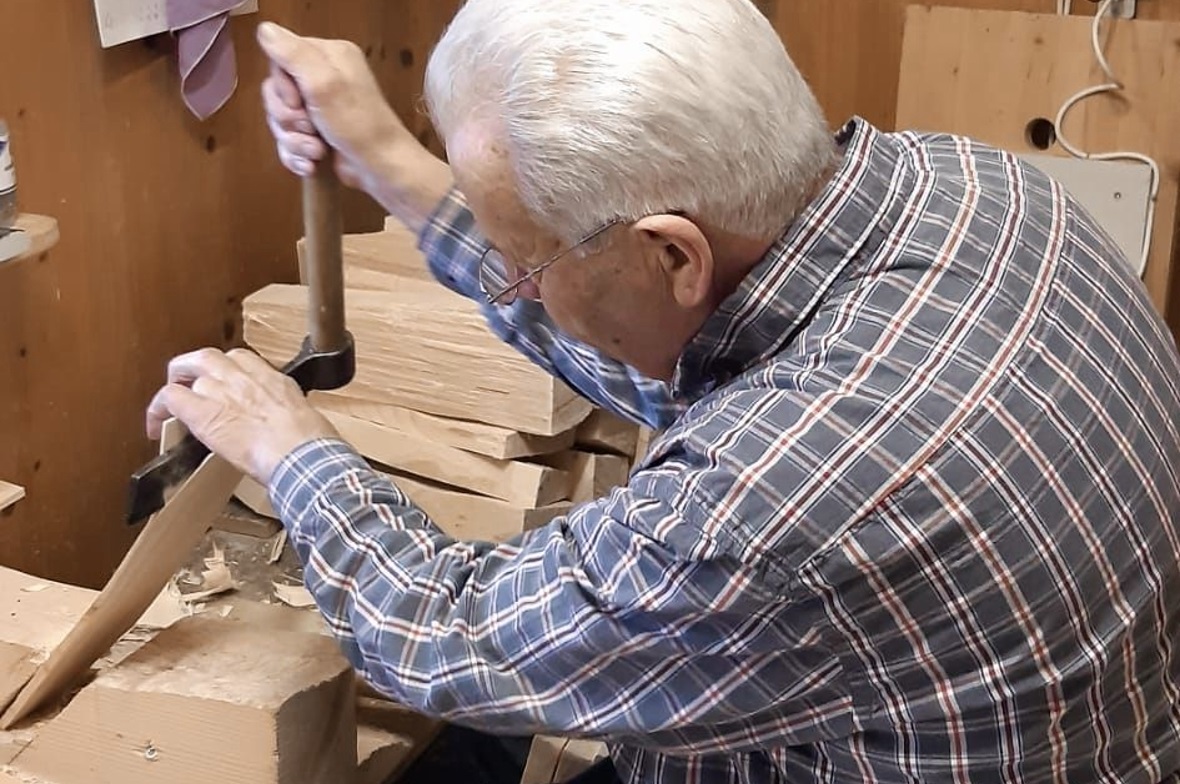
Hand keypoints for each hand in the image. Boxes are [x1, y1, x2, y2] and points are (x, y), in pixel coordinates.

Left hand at [146, 347, 338, 485]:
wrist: (303, 456)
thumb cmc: (312, 445)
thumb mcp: (304, 419)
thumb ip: (285, 414)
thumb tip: (281, 425)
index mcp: (273, 379)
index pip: (241, 360)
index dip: (225, 372)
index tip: (223, 386)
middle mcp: (245, 377)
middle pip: (208, 356)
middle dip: (192, 368)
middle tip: (186, 385)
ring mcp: (222, 391)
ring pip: (186, 370)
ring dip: (177, 387)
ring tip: (169, 407)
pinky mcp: (203, 413)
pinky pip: (171, 398)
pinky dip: (158, 409)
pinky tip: (155, 424)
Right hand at [257, 21, 414, 187]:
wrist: (379, 168)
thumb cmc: (357, 125)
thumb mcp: (323, 83)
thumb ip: (292, 53)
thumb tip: (264, 29)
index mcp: (329, 56)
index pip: (280, 58)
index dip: (282, 86)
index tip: (298, 101)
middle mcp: (324, 77)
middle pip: (276, 91)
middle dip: (288, 118)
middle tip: (310, 128)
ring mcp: (321, 107)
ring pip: (281, 120)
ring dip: (294, 140)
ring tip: (317, 151)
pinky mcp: (318, 133)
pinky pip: (289, 140)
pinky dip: (297, 154)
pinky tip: (311, 165)